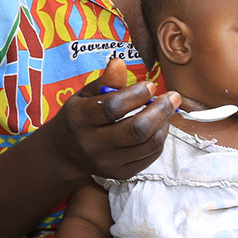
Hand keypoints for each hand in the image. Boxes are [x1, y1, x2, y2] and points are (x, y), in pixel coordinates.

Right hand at [40, 58, 179, 183]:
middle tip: (172, 97)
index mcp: (79, 119)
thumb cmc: (79, 116)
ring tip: (166, 109)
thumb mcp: (85, 95)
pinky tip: (159, 125)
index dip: (136, 95)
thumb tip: (120, 62)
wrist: (65, 153)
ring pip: (148, 144)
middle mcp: (92, 145)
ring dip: (164, 124)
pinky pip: (150, 156)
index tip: (150, 85)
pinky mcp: (121, 174)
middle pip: (136, 129)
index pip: (113, 107)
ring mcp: (108, 163)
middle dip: (160, 110)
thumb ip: (105, 81)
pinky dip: (160, 138)